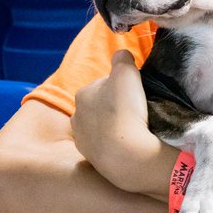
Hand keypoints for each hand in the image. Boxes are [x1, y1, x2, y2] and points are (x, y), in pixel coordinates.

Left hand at [71, 50, 165, 193]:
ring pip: (100, 125)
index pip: (104, 83)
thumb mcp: (127, 74)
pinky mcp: (89, 157)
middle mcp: (76, 115)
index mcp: (83, 93)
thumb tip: (121, 55)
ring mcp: (81, 138)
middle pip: (100, 104)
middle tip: (136, 111)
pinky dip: (113, 142)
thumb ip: (122, 59)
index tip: (135, 94)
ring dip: (112, 125)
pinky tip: (126, 143)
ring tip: (132, 129)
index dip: (121, 87)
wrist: (125, 153)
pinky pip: (102, 144)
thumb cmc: (125, 109)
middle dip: (114, 106)